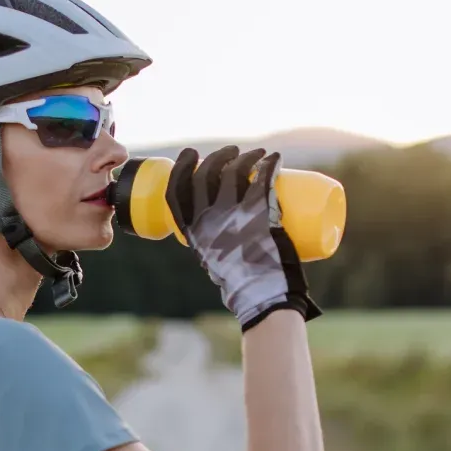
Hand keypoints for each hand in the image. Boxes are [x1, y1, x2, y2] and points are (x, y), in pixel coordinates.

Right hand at [165, 145, 320, 329]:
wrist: (263, 297)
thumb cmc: (240, 283)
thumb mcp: (213, 259)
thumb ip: (212, 242)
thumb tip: (218, 227)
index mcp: (192, 232)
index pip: (176, 191)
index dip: (180, 167)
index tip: (190, 155)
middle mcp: (209, 220)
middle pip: (206, 174)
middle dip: (217, 156)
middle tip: (232, 153)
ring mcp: (234, 214)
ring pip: (235, 171)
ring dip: (245, 156)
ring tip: (257, 154)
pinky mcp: (261, 212)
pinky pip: (263, 178)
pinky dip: (270, 164)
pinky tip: (274, 158)